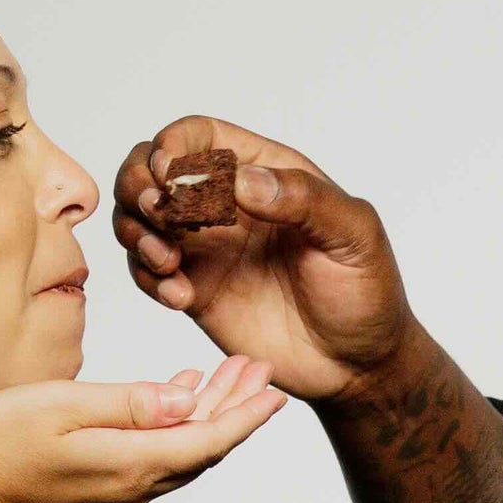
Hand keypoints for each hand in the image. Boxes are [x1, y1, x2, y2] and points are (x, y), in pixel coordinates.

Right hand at [0, 356, 282, 502]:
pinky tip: (178, 394)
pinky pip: (157, 454)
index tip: (277, 388)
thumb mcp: (59, 408)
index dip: (247, 414)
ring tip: (232, 375)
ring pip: (183, 450)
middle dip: (238, 408)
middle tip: (261, 370)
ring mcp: (117, 489)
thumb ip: (127, 404)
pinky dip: (177, 423)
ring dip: (211, 413)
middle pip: (204, 447)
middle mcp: (133, 485)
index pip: (208, 440)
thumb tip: (186, 401)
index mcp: (131, 464)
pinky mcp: (100, 486)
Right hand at [113, 118, 416, 402]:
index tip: (172, 178)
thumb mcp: (354, 237)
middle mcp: (226, 205)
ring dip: (136, 232)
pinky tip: (181, 299)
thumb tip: (243, 181)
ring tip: (168, 262)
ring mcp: (206, 248)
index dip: (172, 146)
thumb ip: (304, 199)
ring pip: (138, 217)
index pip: (199, 136)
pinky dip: (147, 279)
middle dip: (138, 185)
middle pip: (151, 168)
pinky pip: (145, 271)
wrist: (359, 366)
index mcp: (265, 173)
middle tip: (159, 217)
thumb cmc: (366, 293)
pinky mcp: (194, 290)